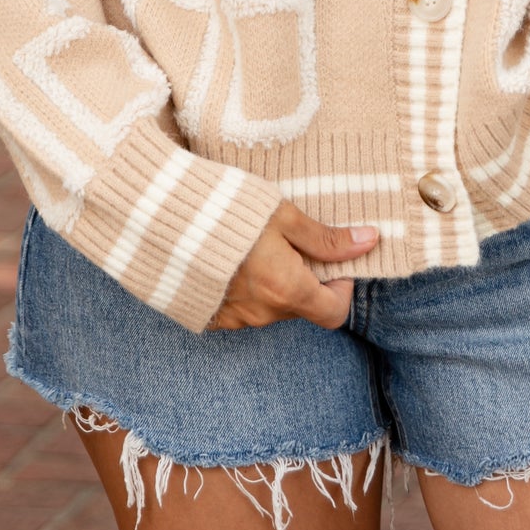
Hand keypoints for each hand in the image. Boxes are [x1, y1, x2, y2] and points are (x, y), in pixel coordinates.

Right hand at [209, 203, 378, 330]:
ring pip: (272, 306)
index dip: (343, 288)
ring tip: (257, 244)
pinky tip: (234, 260)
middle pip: (302, 305)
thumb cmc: (226, 211)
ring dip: (275, 282)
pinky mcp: (210, 316)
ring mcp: (235, 318)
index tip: (333, 260)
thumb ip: (326, 237)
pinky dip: (247, 289)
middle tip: (291, 241)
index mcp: (287, 290)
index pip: (335, 312)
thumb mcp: (283, 215)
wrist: (161, 220)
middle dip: (306, 277)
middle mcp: (263, 313)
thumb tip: (369, 241)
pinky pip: (242, 309)